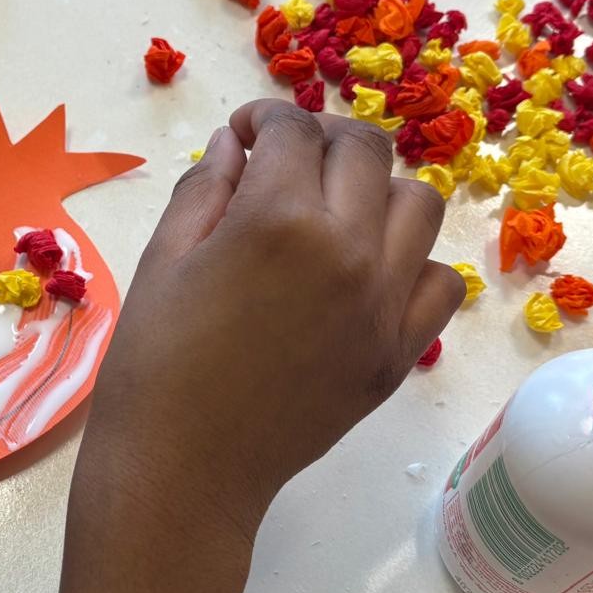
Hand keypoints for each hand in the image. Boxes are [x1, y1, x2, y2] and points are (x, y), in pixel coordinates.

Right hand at [29, 101, 462, 592]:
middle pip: (365, 150)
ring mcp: (384, 302)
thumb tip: (239, 143)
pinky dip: (411, 263)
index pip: (293, 130)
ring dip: (376, 192)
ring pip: (418, 203)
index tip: (244, 137)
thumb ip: (207, 187)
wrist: (183, 472)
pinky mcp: (398, 351)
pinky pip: (439, 280)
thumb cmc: (153, 364)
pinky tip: (364, 274)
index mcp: (278, 218)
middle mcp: (347, 248)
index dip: (264, 120)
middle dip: (321, 141)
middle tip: (284, 165)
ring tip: (331, 214)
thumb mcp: (164, 258)